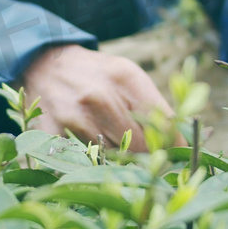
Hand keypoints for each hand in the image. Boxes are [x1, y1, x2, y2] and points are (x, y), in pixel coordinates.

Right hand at [21, 45, 182, 150]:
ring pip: (113, 159)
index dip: (174, 147)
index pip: (165, 125)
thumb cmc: (96, 74)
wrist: (45, 62)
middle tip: (148, 163)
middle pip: (141, 147)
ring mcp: (74, 115)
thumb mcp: (129, 77)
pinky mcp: (50, 132)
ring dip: (118, 163)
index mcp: (126, 78)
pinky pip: (79, 163)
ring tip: (116, 156)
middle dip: (148, 159)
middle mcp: (101, 96)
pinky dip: (87, 166)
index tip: (176, 158)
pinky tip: (89, 159)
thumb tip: (182, 145)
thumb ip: (156, 107)